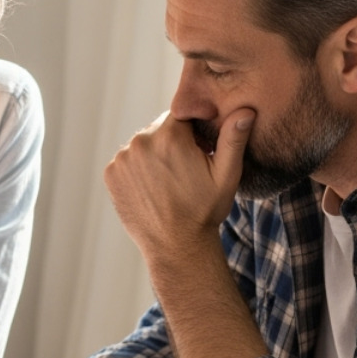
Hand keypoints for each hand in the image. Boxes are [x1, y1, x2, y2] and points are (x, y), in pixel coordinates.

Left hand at [103, 107, 254, 258]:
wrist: (176, 247)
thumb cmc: (205, 211)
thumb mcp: (226, 175)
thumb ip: (233, 138)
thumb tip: (245, 110)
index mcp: (169, 136)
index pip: (182, 114)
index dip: (193, 130)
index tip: (200, 148)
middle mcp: (140, 142)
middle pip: (160, 128)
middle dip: (173, 141)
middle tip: (186, 168)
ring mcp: (122, 159)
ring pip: (143, 144)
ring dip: (154, 154)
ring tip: (169, 180)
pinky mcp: (111, 173)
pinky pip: (127, 160)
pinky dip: (138, 168)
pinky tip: (153, 187)